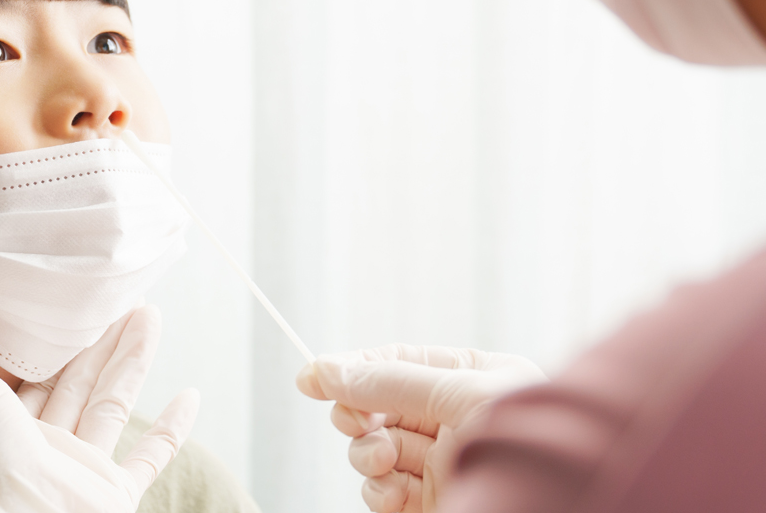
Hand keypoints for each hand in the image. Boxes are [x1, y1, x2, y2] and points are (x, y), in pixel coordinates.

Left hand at [0, 281, 199, 512]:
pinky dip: (172, 430)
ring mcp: (84, 470)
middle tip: (122, 296)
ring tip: (151, 315)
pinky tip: (189, 397)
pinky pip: (150, 458)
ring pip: (113, 404)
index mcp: (8, 427)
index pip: (32, 372)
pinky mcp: (116, 493)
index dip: (51, 334)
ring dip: (134, 361)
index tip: (67, 297)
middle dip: (101, 338)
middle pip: (78, 381)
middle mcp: (46, 447)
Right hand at [296, 344, 545, 512]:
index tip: (308, 378)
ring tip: (380, 461)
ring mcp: (443, 463)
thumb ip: (387, 381)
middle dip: (358, 415)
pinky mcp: (431, 503)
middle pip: (378, 407)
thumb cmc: (528, 441)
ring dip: (366, 455)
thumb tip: (325, 368)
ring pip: (374, 449)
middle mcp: (456, 419)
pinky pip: (384, 491)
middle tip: (354, 423)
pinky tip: (391, 492)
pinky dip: (378, 491)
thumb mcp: (457, 393)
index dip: (353, 369)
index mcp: (473, 379)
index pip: (398, 363)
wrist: (554, 505)